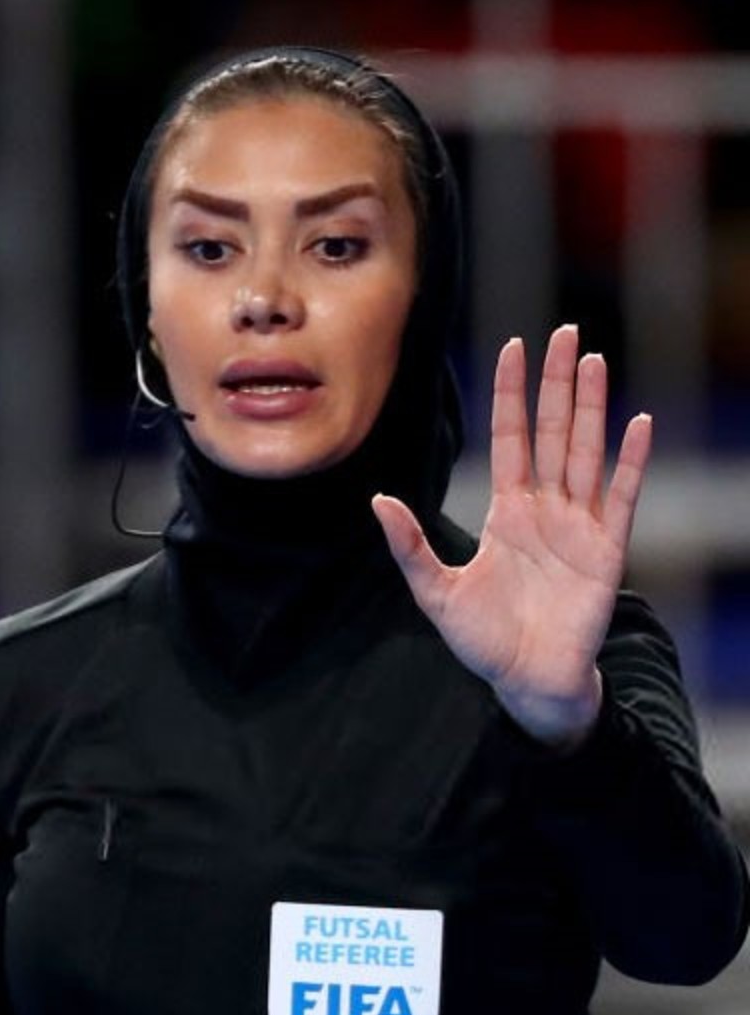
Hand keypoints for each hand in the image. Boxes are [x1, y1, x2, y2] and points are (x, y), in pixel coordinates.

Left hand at [372, 325, 652, 745]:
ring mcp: (579, 527)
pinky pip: (620, 498)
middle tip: (563, 332)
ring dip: (590, 407)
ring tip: (592, 360)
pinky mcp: (607, 552)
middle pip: (553, 432)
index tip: (511, 346)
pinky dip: (630, 462)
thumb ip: (410, 546)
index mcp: (506, 512)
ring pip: (586, 453)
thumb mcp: (436, 591)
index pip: (510, 439)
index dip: (511, 395)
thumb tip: (378, 499)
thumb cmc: (483, 640)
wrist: (526, 682)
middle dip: (555, 384)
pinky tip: (636, 424)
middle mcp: (545, 510)